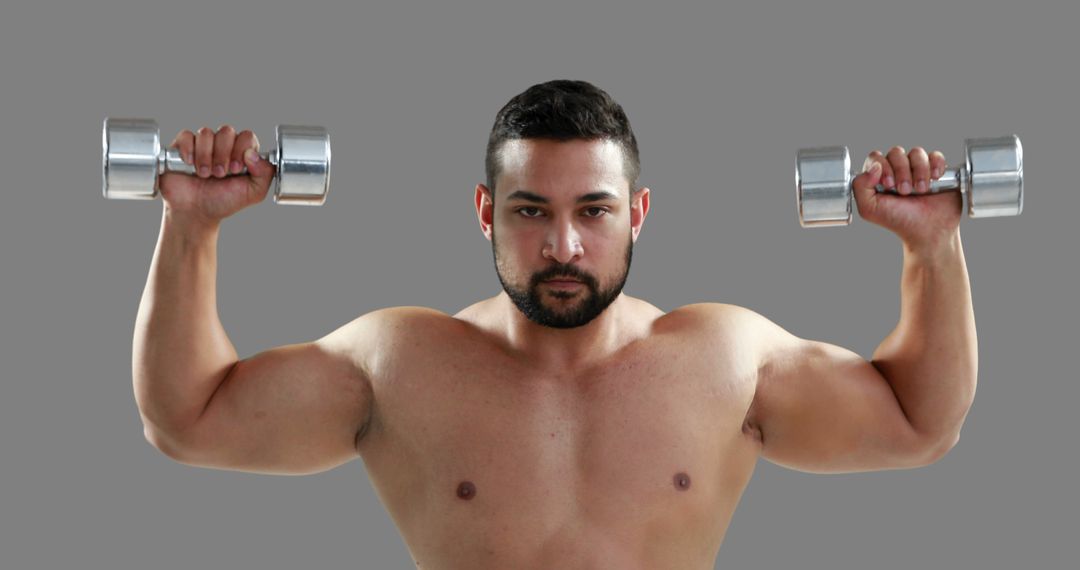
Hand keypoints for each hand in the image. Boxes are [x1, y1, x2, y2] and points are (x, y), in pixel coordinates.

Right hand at [159, 124, 276, 225]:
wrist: (195, 212)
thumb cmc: (223, 202)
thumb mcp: (253, 193)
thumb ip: (265, 174)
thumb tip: (253, 153)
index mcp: (242, 153)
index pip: (247, 136)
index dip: (242, 149)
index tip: (236, 169)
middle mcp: (223, 146)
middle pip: (226, 131)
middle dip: (223, 154)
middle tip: (220, 174)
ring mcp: (203, 145)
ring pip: (206, 133)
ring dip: (206, 156)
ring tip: (204, 174)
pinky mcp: (183, 147)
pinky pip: (187, 136)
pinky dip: (189, 150)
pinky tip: (190, 165)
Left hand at [853, 146, 961, 248]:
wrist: (928, 231)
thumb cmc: (899, 221)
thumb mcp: (870, 209)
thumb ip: (860, 186)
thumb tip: (874, 166)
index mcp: (879, 177)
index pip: (876, 157)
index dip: (882, 167)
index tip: (888, 185)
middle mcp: (897, 170)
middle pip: (896, 153)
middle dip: (901, 171)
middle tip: (905, 191)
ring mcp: (917, 169)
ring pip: (916, 153)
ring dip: (919, 171)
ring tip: (921, 190)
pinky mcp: (936, 170)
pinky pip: (935, 155)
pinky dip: (935, 165)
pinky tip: (935, 179)